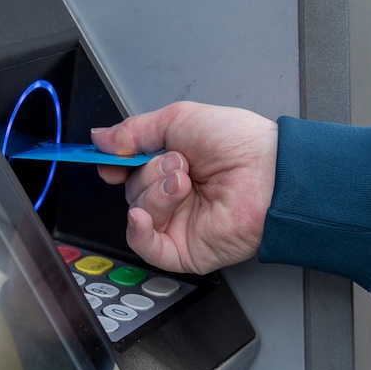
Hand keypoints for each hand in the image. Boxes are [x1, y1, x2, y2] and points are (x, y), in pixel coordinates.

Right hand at [91, 101, 277, 274]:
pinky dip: (139, 231)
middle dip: (149, 173)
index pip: (129, 169)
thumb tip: (101, 138)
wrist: (269, 173)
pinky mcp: (184, 250)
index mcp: (173, 163)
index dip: (116, 165)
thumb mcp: (179, 119)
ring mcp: (179, 223)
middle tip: (178, 163)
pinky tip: (141, 216)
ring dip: (156, 194)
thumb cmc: (240, 143)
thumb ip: (134, 130)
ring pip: (138, 213)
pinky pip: (146, 247)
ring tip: (184, 182)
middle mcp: (174, 194)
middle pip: (132, 189)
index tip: (111, 160)